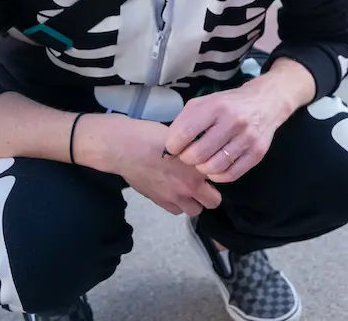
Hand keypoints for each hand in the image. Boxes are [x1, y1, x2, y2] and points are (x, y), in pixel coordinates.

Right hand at [102, 117, 222, 216]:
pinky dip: (178, 204)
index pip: (222, 177)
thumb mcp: (183, 137)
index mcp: (198, 166)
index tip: (214, 169)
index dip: (220, 174)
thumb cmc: (152, 136)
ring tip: (189, 190)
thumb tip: (208, 152)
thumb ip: (197, 150)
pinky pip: (177, 211)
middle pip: (213, 202)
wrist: (125, 148)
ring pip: (195, 211)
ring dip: (195, 202)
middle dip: (211, 194)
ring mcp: (174, 196)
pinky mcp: (160, 202)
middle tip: (205, 184)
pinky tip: (174, 191)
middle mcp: (190, 185)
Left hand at [164, 64, 308, 182]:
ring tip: (203, 161)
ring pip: (213, 167)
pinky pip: (230, 175)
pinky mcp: (257, 153)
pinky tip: (216, 167)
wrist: (267, 101)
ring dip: (202, 168)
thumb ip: (184, 124)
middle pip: (197, 155)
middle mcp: (233, 121)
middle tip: (189, 155)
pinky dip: (218, 175)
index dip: (172, 146)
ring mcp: (247, 138)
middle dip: (187, 159)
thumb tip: (169, 154)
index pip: (183, 134)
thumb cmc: (229, 104)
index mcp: (216, 106)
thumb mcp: (205, 103)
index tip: (175, 147)